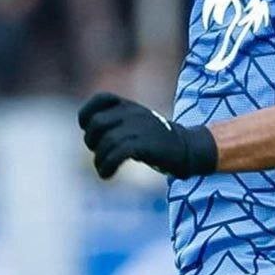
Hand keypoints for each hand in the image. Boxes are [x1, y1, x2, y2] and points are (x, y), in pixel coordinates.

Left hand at [77, 92, 217, 178]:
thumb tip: (91, 138)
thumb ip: (116, 123)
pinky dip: (107, 166)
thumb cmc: (157, 140)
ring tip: (104, 169)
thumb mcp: (137, 123)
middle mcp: (133, 113)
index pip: (100, 99)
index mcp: (129, 105)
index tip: (89, 130)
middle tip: (100, 153)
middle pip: (97, 123)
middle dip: (92, 141)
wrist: (187, 148)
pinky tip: (107, 175)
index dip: (87, 115)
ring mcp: (140, 128)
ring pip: (107, 141)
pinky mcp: (145, 145)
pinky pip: (118, 153)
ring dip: (100, 160)